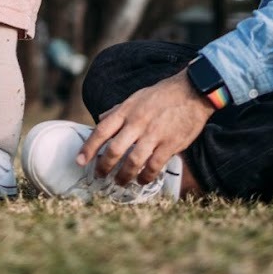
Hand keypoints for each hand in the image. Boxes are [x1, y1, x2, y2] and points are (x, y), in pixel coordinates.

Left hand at [77, 71, 212, 185]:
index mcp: (127, 111)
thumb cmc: (161, 95)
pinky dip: (146, 176)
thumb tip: (100, 120)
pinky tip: (142, 180)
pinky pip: (154, 165)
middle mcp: (138, 123)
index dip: (88, 148)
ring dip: (124, 176)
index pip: (102, 131)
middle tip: (100, 176)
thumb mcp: (135, 98)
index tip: (80, 161)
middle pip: (115, 150)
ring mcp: (154, 134)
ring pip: (133, 161)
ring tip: (120, 182)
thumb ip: (118, 111)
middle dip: (104, 167)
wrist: (192, 91)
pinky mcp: (170, 144)